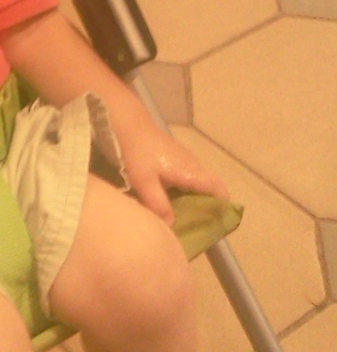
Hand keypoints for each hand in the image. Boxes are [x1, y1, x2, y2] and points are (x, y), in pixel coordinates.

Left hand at [115, 120, 229, 225]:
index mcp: (192, 172)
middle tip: (197, 227)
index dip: (223, 207)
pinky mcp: (175, 156)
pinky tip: (170, 199)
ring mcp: (185, 159)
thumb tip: (173, 226)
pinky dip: (185, 190)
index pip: (219, 190)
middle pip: (210, 188)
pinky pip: (188, 177)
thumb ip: (159, 205)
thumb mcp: (145, 182)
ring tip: (183, 217)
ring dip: (195, 199)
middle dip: (208, 207)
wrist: (128, 124)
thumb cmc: (138, 153)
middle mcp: (194, 165)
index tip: (218, 224)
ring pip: (198, 182)